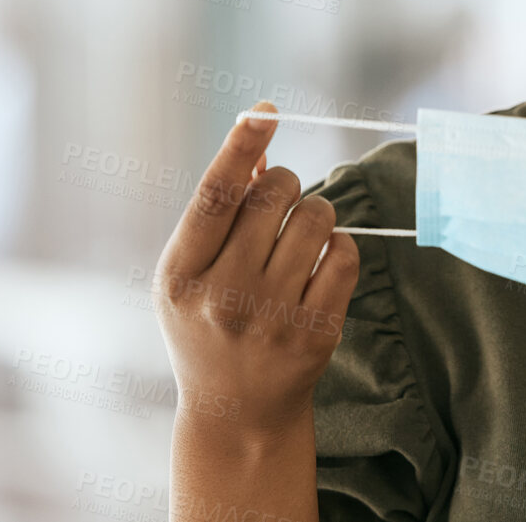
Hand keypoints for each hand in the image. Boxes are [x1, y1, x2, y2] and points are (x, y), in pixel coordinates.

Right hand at [153, 100, 358, 438]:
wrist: (235, 414)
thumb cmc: (208, 323)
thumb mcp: (191, 273)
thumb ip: (217, 212)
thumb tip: (256, 144)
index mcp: (179, 275)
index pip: (214, 196)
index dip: (239, 147)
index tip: (264, 112)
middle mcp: (222, 296)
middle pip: (273, 196)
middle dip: (284, 184)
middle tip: (278, 204)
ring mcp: (271, 318)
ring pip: (316, 217)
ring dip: (316, 212)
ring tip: (301, 234)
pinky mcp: (315, 333)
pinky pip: (345, 254)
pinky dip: (339, 245)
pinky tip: (321, 262)